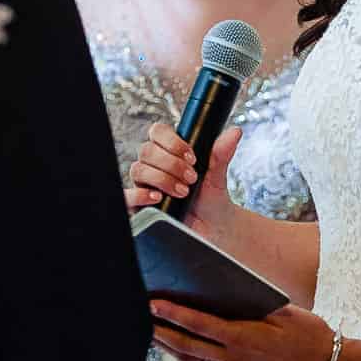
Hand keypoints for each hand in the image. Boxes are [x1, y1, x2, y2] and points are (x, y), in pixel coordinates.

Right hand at [125, 122, 241, 237]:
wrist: (212, 228)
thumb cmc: (211, 200)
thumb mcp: (217, 176)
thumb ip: (221, 154)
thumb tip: (234, 133)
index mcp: (169, 152)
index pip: (158, 132)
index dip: (172, 141)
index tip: (192, 157)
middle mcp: (153, 166)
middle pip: (147, 150)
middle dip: (172, 164)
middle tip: (192, 178)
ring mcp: (144, 185)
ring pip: (138, 169)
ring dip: (162, 178)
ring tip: (183, 191)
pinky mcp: (139, 205)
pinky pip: (127, 195)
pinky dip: (141, 194)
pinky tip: (159, 197)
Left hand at [150, 297, 336, 360]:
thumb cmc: (310, 333)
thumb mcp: (284, 312)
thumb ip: (252, 306)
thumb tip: (223, 293)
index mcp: (245, 339)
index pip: (199, 325)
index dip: (173, 315)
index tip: (153, 302)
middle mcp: (235, 358)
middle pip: (187, 346)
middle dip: (161, 332)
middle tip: (140, 315)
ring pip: (193, 358)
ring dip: (169, 346)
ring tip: (151, 330)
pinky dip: (187, 353)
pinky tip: (177, 343)